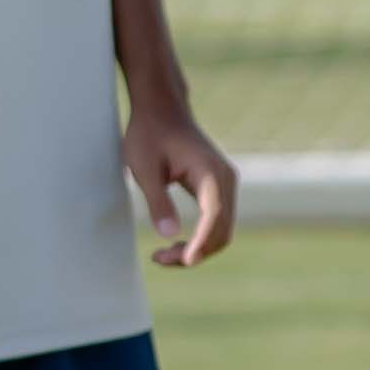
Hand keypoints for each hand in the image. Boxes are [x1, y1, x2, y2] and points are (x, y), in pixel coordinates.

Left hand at [125, 86, 239, 270]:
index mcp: (209, 172)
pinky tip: (177, 243)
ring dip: (199, 248)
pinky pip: (218, 221)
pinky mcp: (219, 187)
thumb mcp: (144, 168)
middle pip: (222, 230)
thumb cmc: (149, 134)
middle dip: (196, 252)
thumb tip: (168, 235)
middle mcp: (224, 178)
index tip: (186, 261)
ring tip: (165, 255)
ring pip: (222, 229)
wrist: (161, 108)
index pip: (214, 216)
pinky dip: (201, 238)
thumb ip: (157, 201)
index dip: (201, 242)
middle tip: (159, 259)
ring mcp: (225, 183)